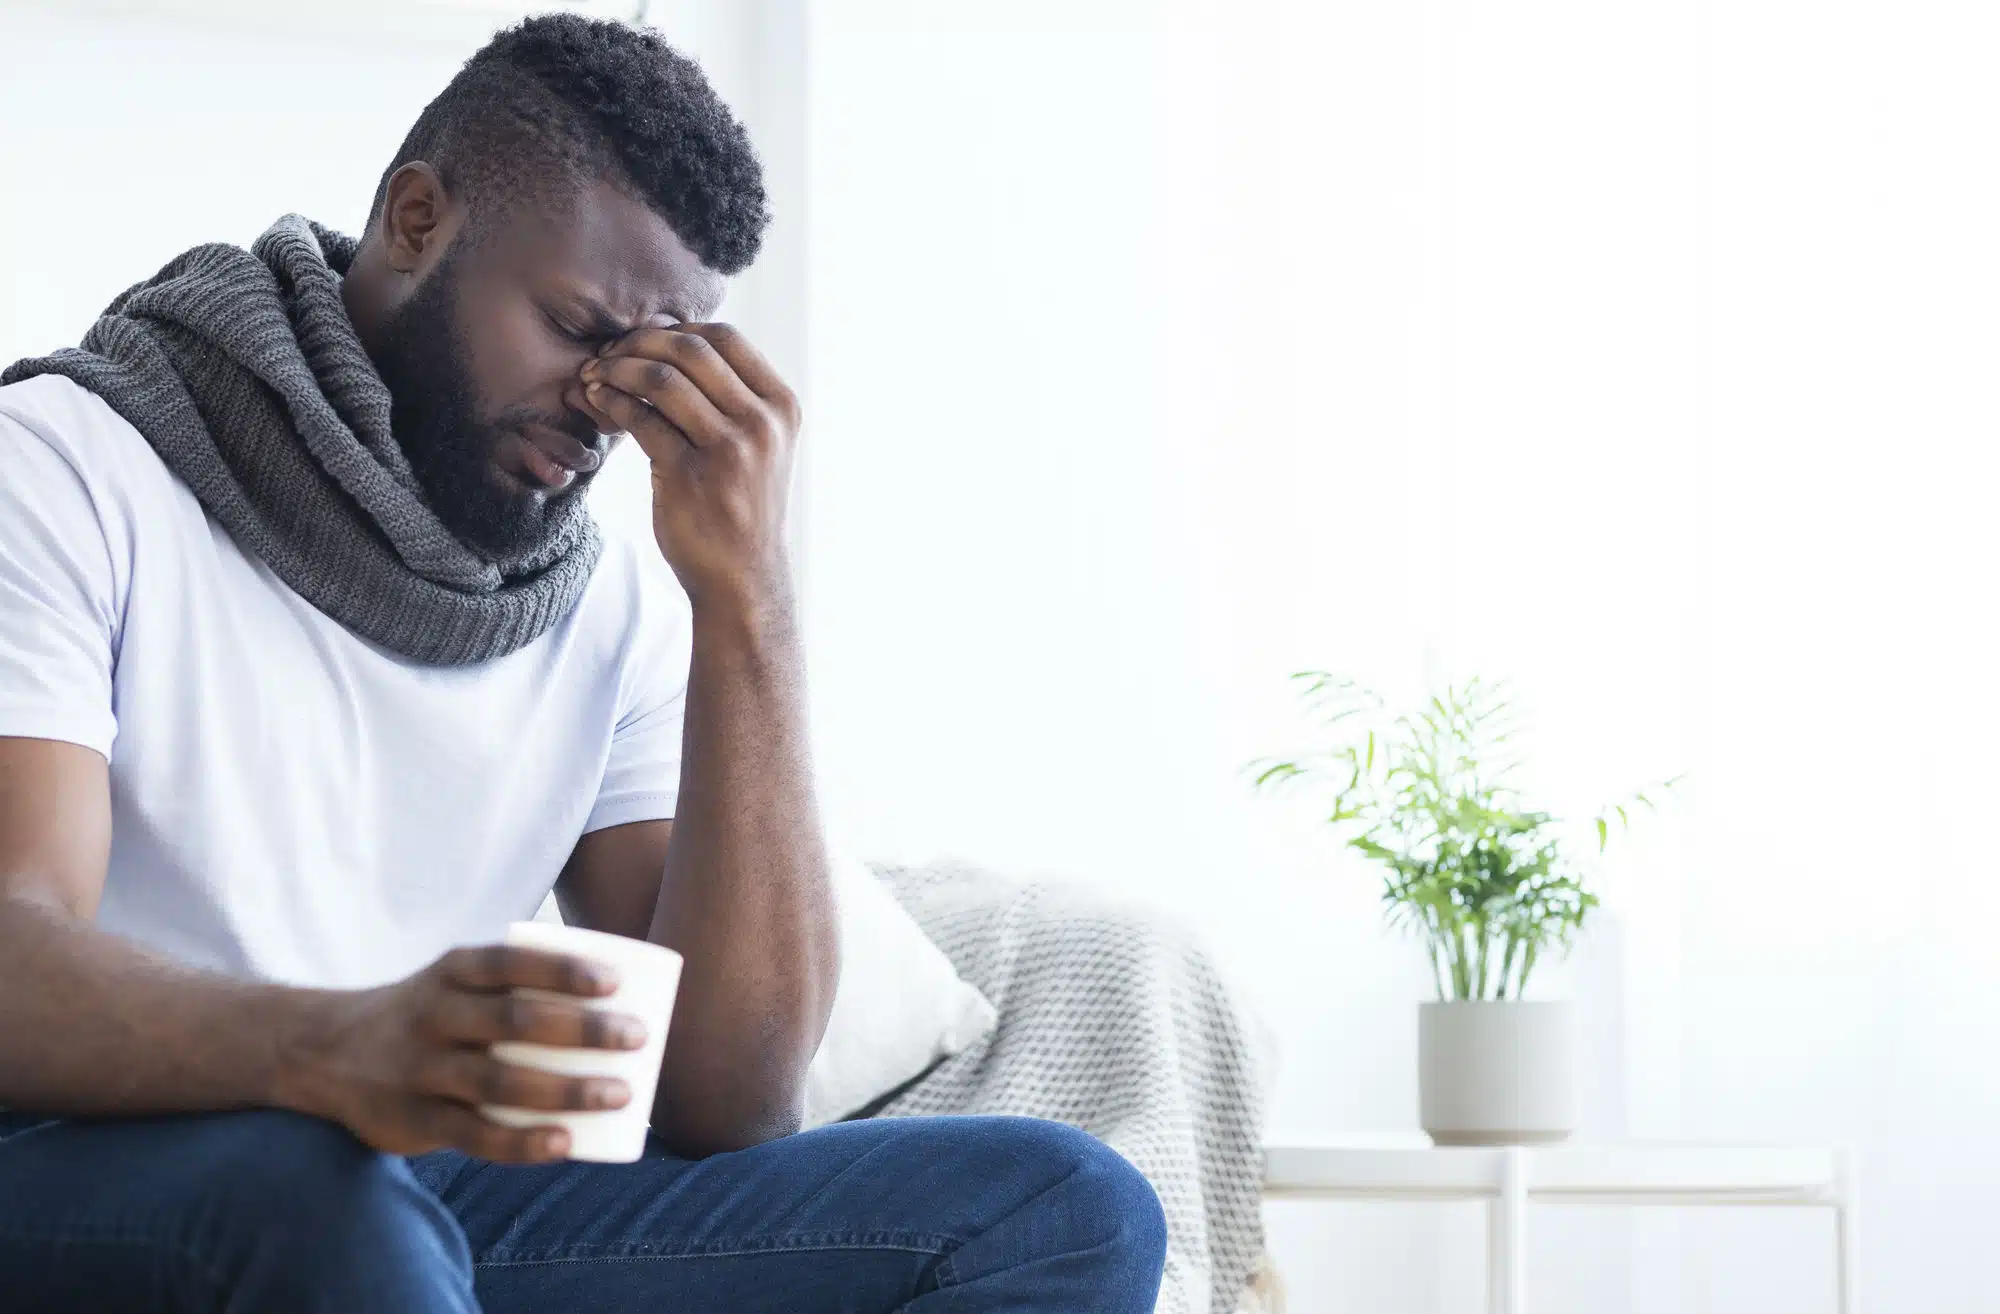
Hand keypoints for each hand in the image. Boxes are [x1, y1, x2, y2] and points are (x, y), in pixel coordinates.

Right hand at [280, 945, 646, 1162]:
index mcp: (451, 973)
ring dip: (565, 1091)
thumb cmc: (426, 1013)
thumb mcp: (455, 982)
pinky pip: (472, 1135)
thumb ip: (516, 986)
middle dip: (582, 1030)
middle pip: (514, 1021)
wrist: (323, 1052)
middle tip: (637, 1036)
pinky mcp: (413, 1120)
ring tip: (621, 1093)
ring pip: (499, 1082)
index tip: (616, 982)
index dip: (563, 971)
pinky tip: (565, 1144)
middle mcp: (434, 1017)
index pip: (511, 964)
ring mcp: (421, 1071)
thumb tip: (621, 993)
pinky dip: (521, 1142)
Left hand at [577, 324, 800, 610]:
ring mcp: (728, 450)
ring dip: (618, 368)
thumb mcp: (762, 446)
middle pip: (691, 349)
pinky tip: (597, 400)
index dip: (677, 329)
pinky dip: (611, 401)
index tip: (645, 342)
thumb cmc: (744, 506)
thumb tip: (672, 341)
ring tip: (596, 374)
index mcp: (781, 407)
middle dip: (640, 342)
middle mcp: (761, 423)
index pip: (726, 338)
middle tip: (610, 353)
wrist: (744, 578)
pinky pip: (640, 418)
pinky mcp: (688, 475)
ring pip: (661, 378)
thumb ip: (734, 397)